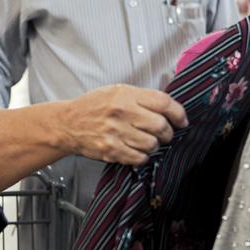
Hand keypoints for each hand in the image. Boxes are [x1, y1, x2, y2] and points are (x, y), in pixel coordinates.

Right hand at [60, 85, 188, 165]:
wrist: (67, 123)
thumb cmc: (93, 107)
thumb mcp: (116, 91)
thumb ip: (141, 98)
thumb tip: (168, 108)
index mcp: (125, 95)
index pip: (163, 102)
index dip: (178, 113)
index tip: (181, 120)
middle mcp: (121, 112)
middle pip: (160, 125)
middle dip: (168, 133)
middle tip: (164, 134)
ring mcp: (115, 132)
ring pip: (152, 144)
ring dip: (154, 145)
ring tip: (146, 142)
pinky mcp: (110, 150)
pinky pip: (139, 157)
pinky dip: (142, 156)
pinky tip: (137, 151)